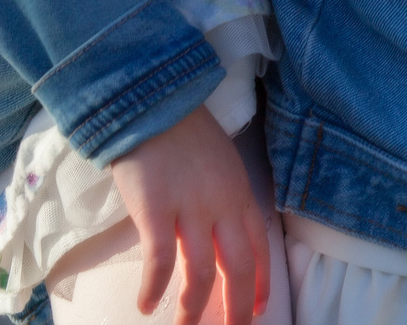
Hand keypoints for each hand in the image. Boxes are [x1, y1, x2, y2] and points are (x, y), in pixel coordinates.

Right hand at [109, 108, 270, 324]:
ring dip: (192, 309)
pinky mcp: (156, 211)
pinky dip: (154, 288)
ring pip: (199, 274)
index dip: (261, 282)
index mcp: (240, 193)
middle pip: (237, 269)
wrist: (153, 103)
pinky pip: (160, 261)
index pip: (260, 248)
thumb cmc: (184, 134)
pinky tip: (145, 305)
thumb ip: (224, 197)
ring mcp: (190, 209)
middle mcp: (222, 205)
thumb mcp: (220, 164)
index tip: (260, 310)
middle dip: (236, 308)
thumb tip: (221, 232)